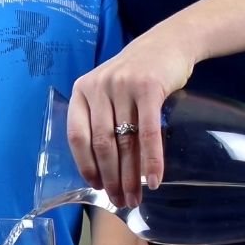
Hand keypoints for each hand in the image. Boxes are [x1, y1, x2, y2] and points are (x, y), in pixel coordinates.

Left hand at [67, 29, 196, 207]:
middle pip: (102, 144)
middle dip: (111, 178)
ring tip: (136, 197)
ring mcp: (122, 86)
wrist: (168, 43)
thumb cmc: (136, 75)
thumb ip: (101, 120)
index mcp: (82, 92)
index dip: (86, 165)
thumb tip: (103, 168)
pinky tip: (155, 180)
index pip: (76, 136)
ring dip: (131, 175)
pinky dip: (152, 160)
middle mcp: (98, 88)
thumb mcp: (108, 91)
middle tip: (119, 200)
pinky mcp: (148, 88)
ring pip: (124, 141)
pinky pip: (148, 132)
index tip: (96, 186)